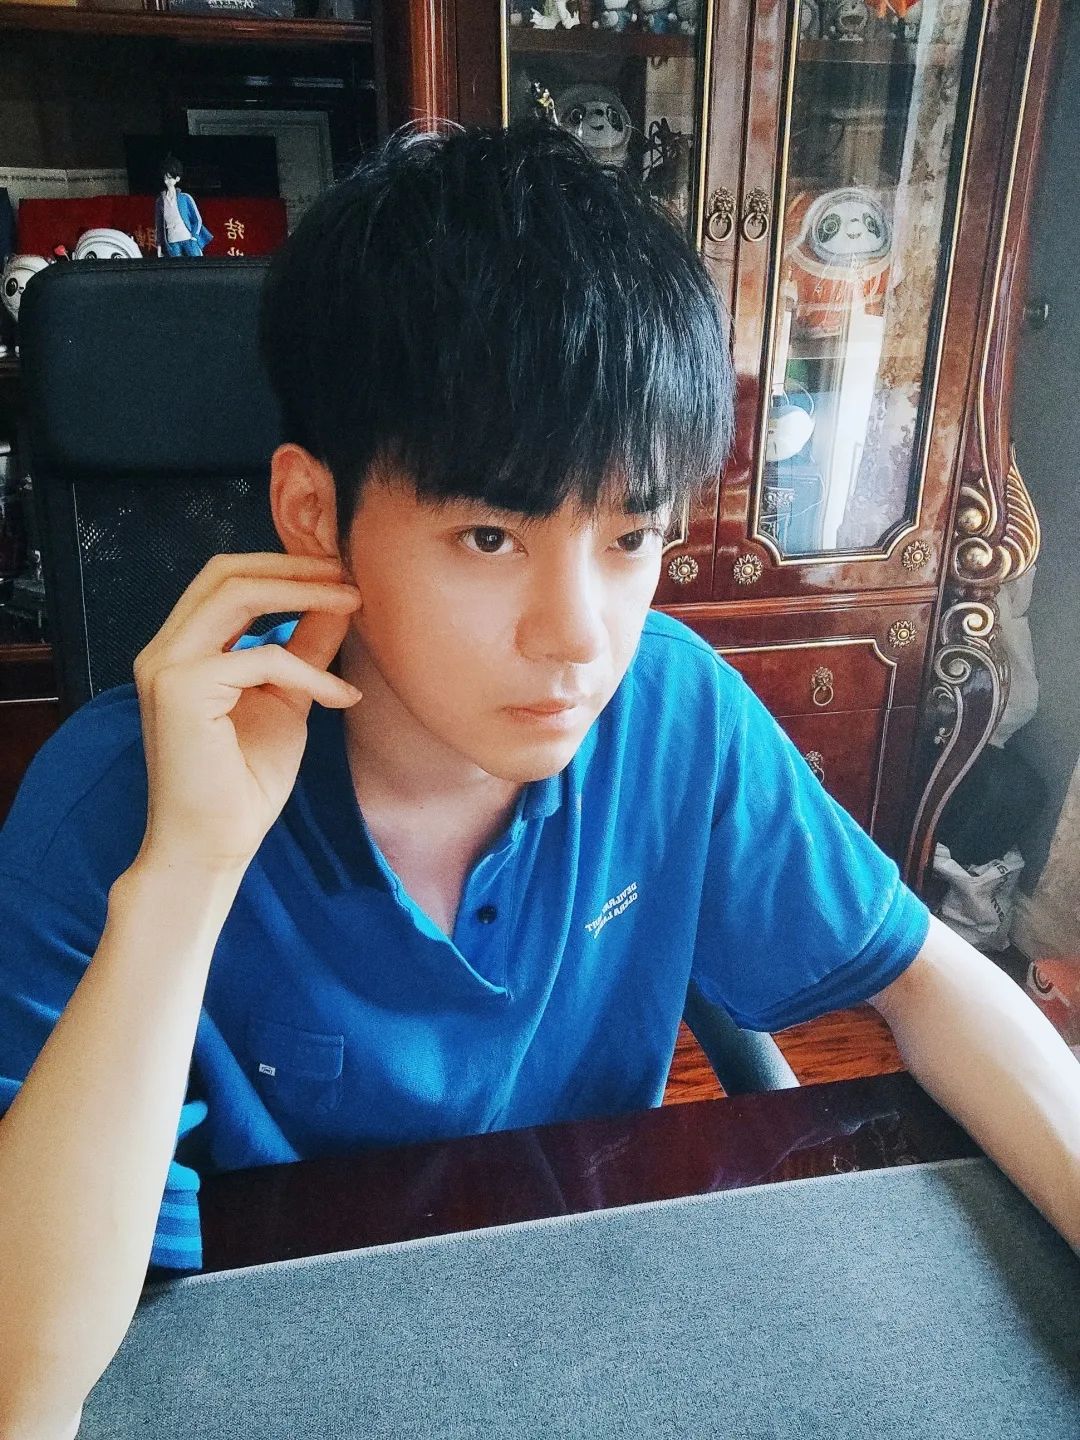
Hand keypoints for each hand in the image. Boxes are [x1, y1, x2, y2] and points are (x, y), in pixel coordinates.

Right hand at [132, 552, 361, 876]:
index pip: (227, 580)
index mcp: (181, 649)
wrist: (212, 846)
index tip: (339, 570)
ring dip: (303, 592)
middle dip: (293, 565)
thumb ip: (305, 649)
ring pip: (237, 594)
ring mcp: (166, 666)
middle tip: (349, 573)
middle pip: (226, 572)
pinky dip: (310, 672)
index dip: (283, 566)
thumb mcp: (286, 699)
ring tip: (353, 602)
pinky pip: (262, 657)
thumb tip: (339, 603)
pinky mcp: (182, 690)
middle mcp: (163, 649)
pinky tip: (342, 697)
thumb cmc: (244, 782)